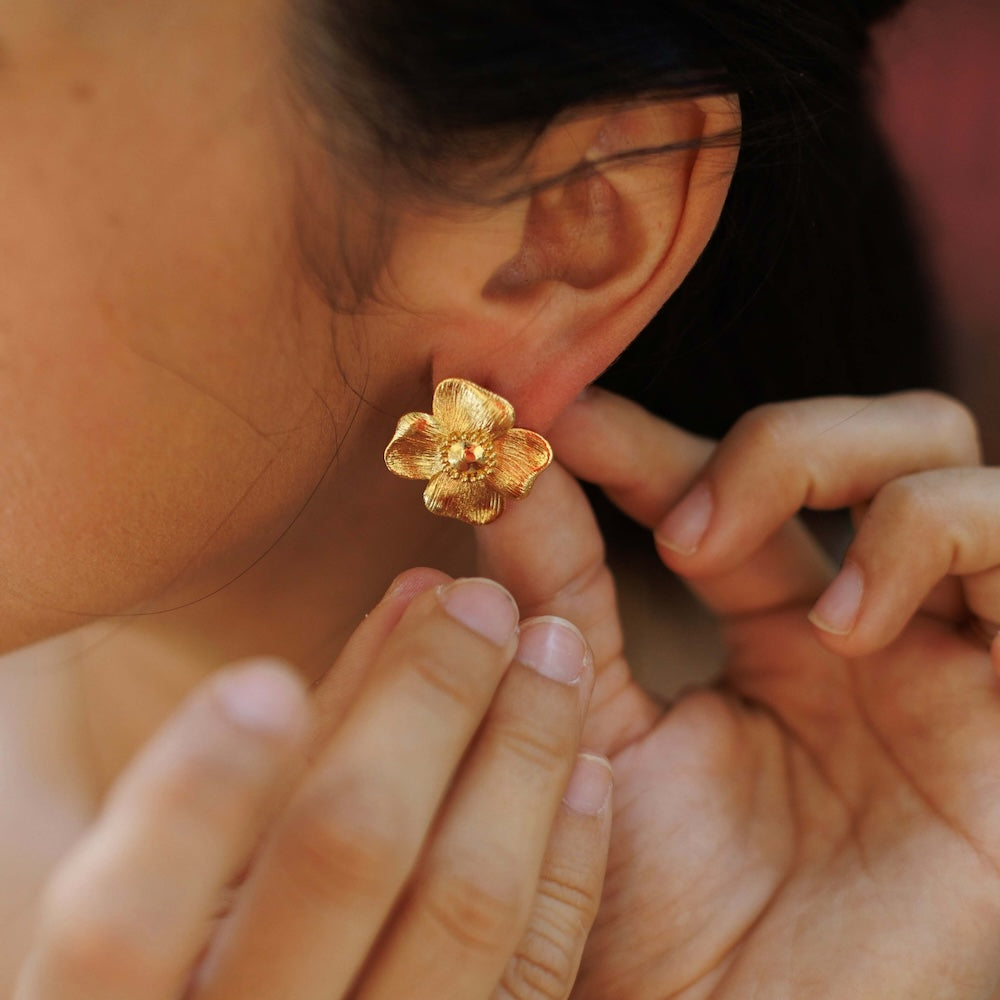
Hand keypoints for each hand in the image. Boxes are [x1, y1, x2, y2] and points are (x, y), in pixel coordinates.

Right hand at [14, 575, 611, 999]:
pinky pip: (538, 965)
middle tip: (478, 602)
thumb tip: (324, 651)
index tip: (268, 681)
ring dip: (522, 748)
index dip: (198, 789)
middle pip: (347, 851)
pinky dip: (569, 854)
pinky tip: (588, 768)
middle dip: (424, 698)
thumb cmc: (195, 978)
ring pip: (469, 899)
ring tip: (552, 647)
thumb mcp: (158, 918)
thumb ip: (235, 794)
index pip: (124, 920)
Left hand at [477, 387, 999, 997]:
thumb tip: (504, 476)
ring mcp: (946, 663)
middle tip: (678, 524)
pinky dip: (936, 543)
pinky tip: (843, 627)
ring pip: (952, 471)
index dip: (647, 438)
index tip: (558, 415)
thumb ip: (555, 594)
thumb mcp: (590, 723)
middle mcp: (865, 626)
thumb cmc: (646, 905)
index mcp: (766, 623)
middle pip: (865, 441)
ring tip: (757, 574)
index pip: (723, 481)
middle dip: (774, 443)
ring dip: (852, 476)